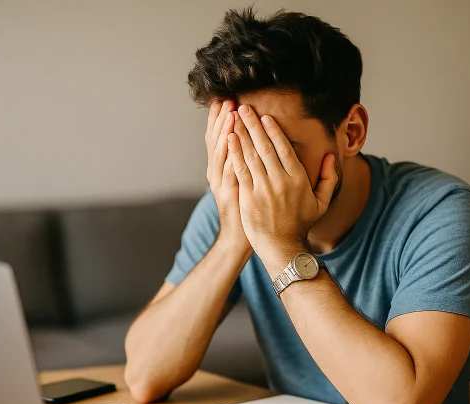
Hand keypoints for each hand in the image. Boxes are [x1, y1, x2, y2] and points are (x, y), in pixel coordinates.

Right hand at [205, 100, 251, 255]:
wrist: (239, 238)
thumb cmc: (246, 210)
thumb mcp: (242, 184)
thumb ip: (244, 164)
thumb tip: (252, 144)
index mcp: (222, 168)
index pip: (220, 138)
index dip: (222, 119)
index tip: (227, 100)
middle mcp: (217, 173)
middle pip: (217, 140)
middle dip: (221, 119)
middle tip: (226, 99)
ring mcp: (221, 182)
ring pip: (220, 151)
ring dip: (224, 130)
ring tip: (229, 111)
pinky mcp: (229, 192)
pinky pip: (227, 169)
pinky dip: (228, 152)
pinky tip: (230, 138)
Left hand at [227, 105, 337, 275]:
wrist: (282, 247)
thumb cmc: (301, 225)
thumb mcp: (321, 203)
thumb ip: (328, 179)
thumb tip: (331, 156)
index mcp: (299, 180)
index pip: (285, 149)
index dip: (274, 131)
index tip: (265, 116)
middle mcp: (281, 182)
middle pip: (265, 147)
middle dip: (254, 125)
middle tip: (244, 108)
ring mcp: (263, 189)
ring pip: (251, 156)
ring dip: (242, 134)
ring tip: (234, 118)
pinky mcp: (249, 197)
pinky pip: (241, 170)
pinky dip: (235, 153)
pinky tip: (230, 139)